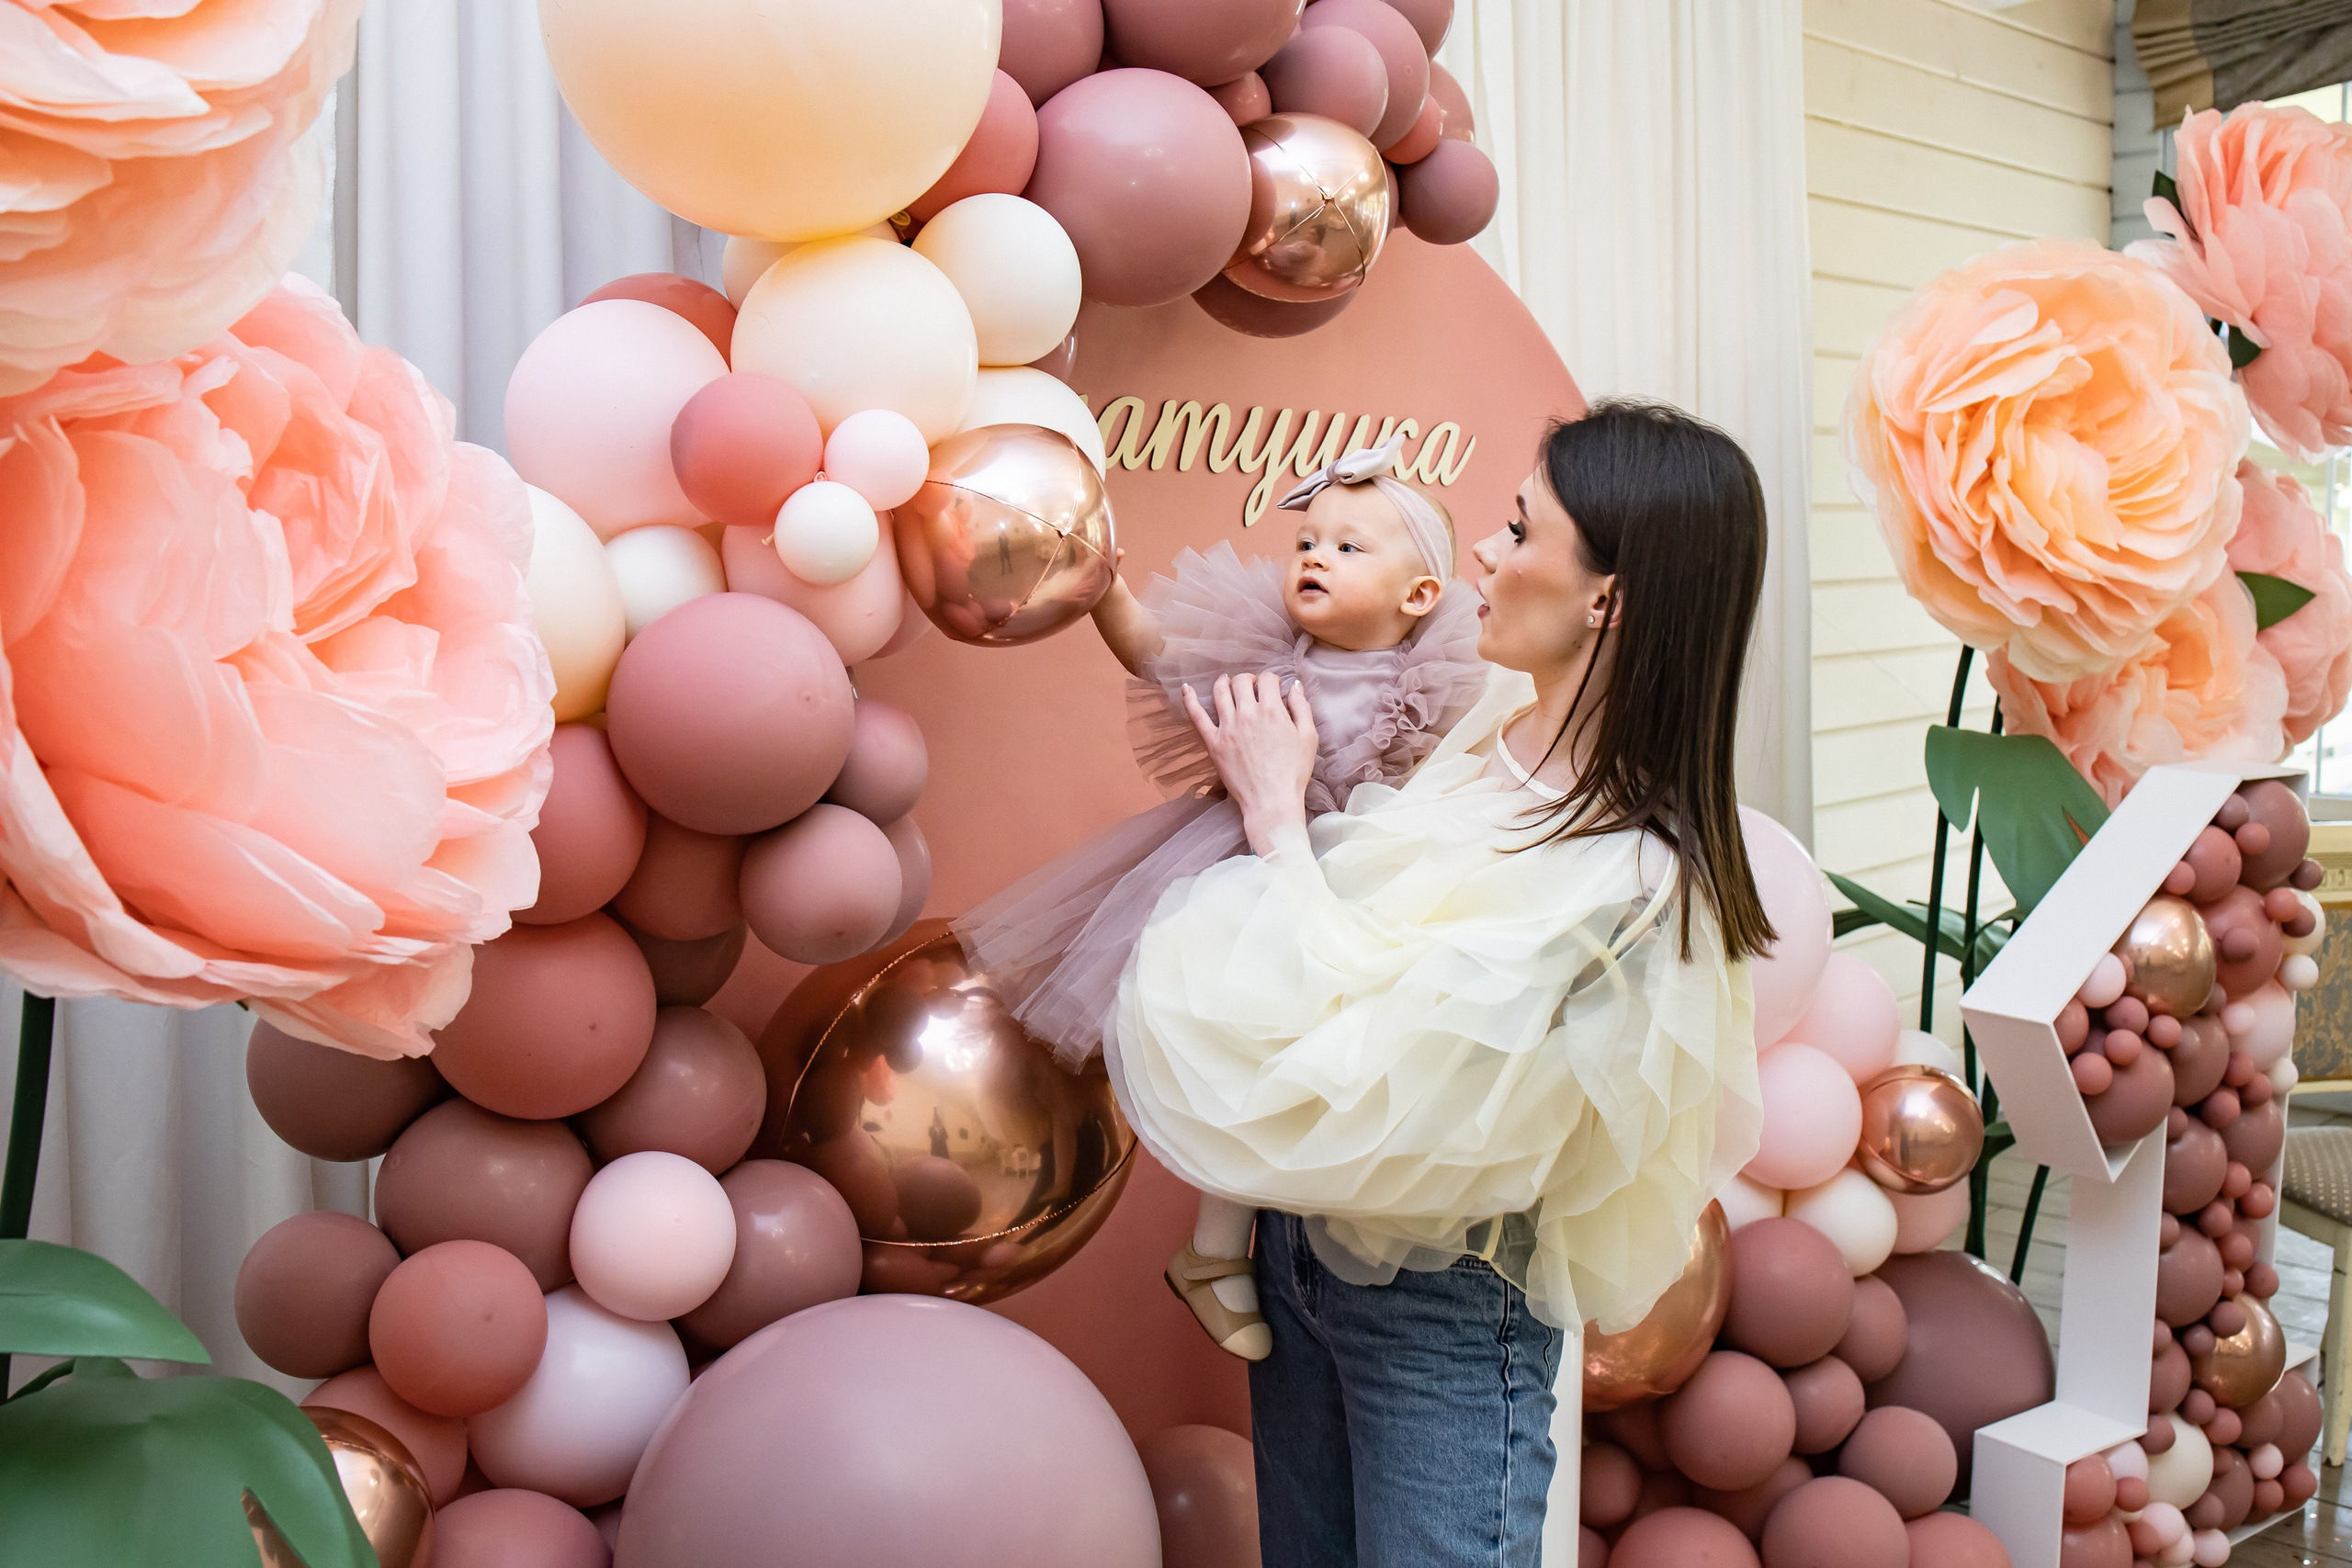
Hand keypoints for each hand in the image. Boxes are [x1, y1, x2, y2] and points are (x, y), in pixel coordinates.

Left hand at [1182, 673, 1317, 855]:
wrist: (1271, 801)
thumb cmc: (1293, 772)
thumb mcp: (1308, 738)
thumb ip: (1302, 707)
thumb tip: (1295, 685)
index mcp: (1272, 710)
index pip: (1266, 679)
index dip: (1271, 679)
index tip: (1273, 687)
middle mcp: (1247, 714)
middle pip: (1242, 682)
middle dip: (1248, 679)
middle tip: (1252, 687)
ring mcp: (1227, 727)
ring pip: (1220, 692)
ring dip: (1224, 682)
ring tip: (1227, 682)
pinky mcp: (1213, 742)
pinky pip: (1197, 716)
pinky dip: (1190, 700)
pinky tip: (1186, 688)